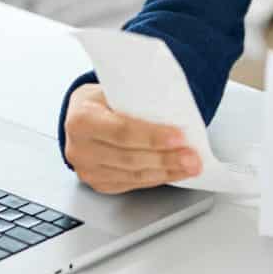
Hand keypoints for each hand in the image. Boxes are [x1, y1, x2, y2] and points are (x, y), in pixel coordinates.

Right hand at [63, 83, 202, 193]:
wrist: (79, 116)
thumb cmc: (99, 101)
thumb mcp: (111, 90)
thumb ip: (134, 100)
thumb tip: (174, 110)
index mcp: (81, 120)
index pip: (122, 131)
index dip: (153, 137)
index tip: (179, 137)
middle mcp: (80, 148)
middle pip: (130, 158)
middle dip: (165, 158)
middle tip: (192, 156)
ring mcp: (87, 170)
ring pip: (134, 175)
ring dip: (166, 171)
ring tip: (190, 165)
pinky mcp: (98, 183)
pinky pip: (132, 184)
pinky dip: (157, 178)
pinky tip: (173, 172)